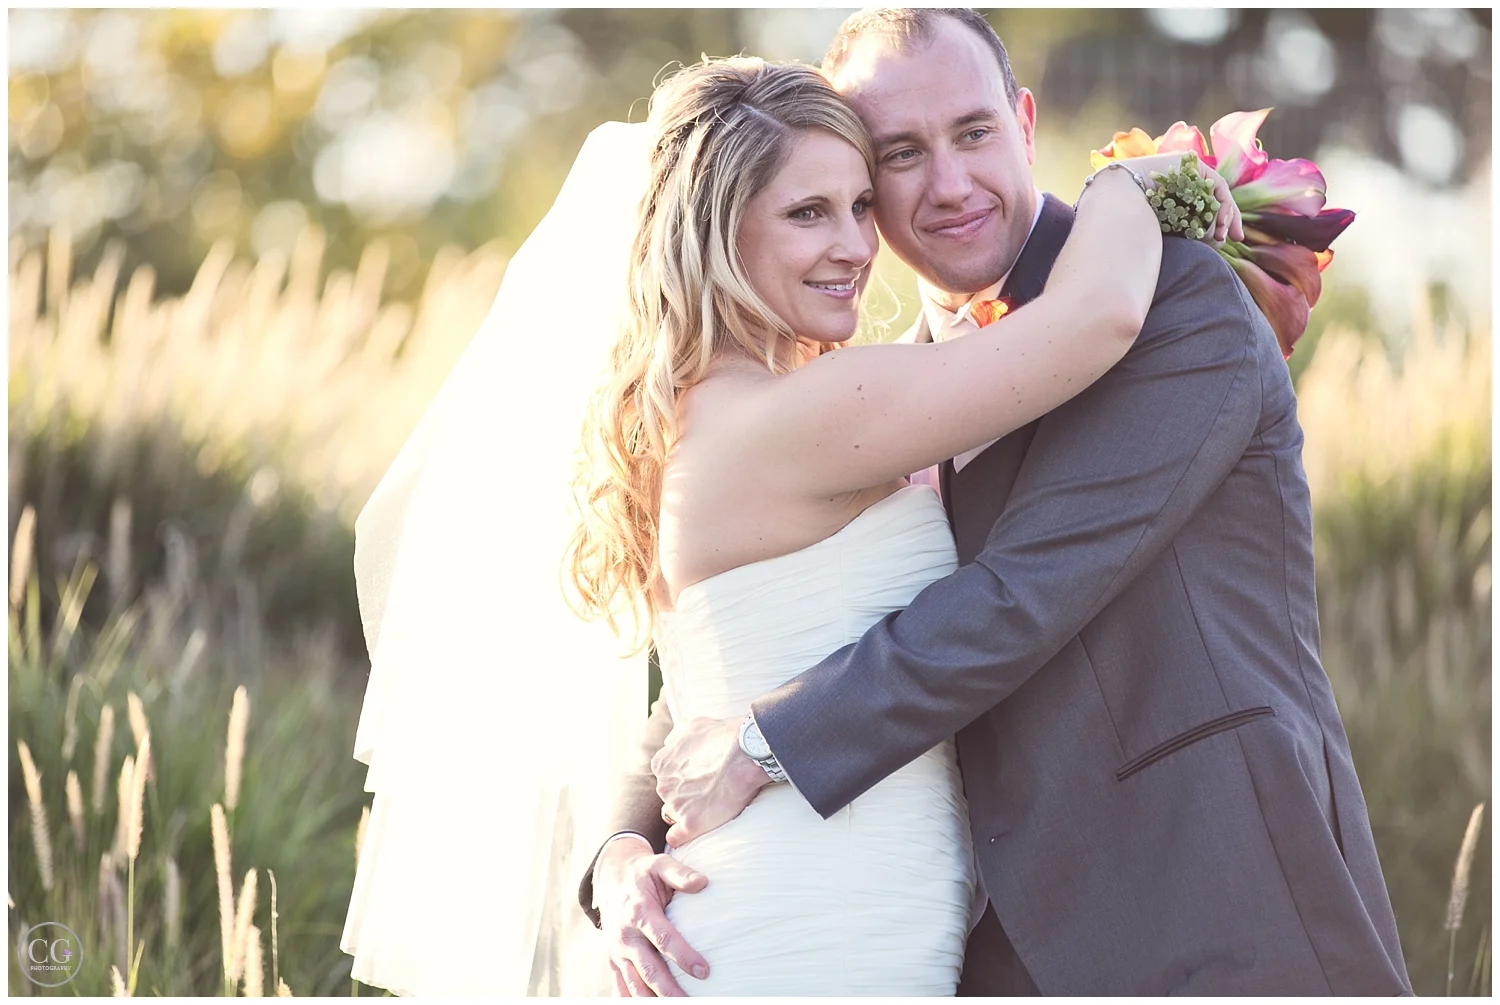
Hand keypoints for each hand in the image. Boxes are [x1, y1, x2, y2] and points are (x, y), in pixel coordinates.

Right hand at [594, 838, 710, 995]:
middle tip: (691, 1002)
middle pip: (648, 969)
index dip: (683, 956)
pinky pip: (620, 987)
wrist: (611, 880)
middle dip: (669, 989)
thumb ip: (680, 873)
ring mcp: (618, 951)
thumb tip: (702, 882)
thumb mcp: (660, 865)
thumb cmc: (644, 874)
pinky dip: (631, 1001)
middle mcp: (626, 935)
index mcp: (639, 912)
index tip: (704, 971)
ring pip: (634, 984)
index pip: (663, 938)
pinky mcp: (613, 961)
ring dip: (652, 999)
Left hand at [651, 716, 770, 846]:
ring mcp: (676, 805)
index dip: (682, 780)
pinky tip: (697, 829)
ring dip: (685, 814)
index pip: (666, 778)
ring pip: (672, 815)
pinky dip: (683, 836)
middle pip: (668, 797)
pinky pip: (675, 838)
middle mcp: (664, 785)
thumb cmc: (724, 736)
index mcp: (662, 763)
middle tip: (707, 792)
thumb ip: (677, 738)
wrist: (746, 754)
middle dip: (683, 796)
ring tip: (708, 808)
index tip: (698, 779)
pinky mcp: (691, 824)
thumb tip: (670, 743)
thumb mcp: (693, 726)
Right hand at [1118, 151, 1243, 245]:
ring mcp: (1185, 172)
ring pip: (1216, 194)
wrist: (1118, 202)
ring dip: (1226, 215)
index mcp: (1172, 198)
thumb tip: (1215, 243)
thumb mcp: (1167, 233)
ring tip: (1224, 235)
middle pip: (1212, 201)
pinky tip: (1221, 221)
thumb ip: (1187, 234)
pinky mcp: (1191, 163)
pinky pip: (1216, 184)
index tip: (1227, 241)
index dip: (1217, 226)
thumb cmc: (1133, 224)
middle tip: (1234, 238)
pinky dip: (1223, 203)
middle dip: (1226, 222)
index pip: (1201, 210)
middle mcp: (1180, 183)